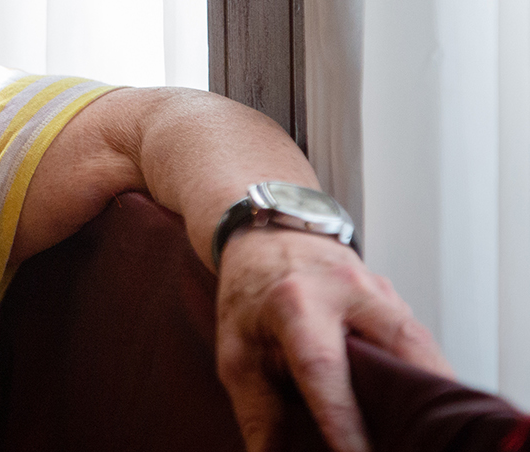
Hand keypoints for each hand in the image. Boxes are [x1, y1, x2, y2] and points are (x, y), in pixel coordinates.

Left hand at [215, 227, 452, 451]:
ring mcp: (376, 289)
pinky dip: (428, 372)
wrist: (265, 240)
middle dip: (418, 395)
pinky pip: (418, 339)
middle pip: (398, 343)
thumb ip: (257, 409)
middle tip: (423, 438)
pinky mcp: (394, 297)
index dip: (343, 419)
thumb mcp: (236, 350)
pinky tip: (429, 404)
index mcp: (294, 301)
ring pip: (419, 342)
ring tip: (437, 428)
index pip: (324, 367)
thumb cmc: (249, 298)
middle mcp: (343, 288)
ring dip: (434, 386)